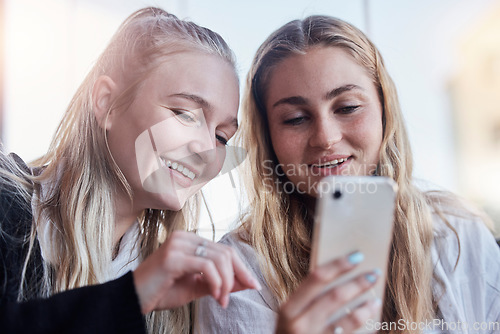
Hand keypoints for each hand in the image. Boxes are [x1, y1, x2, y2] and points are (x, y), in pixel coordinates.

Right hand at [132, 231, 260, 313]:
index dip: (242, 268)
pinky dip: (217, 282)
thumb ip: (220, 282)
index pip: (224, 250)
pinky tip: (215, 295)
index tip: (254, 285)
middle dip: (238, 276)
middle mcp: (184, 237)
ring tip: (222, 300)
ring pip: (219, 258)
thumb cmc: (161, 292)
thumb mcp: (197, 287)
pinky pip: (206, 265)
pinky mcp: (173, 257)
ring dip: (227, 283)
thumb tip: (246, 282)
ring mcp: (178, 245)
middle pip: (225, 252)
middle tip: (238, 296)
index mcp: (190, 241)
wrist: (133, 300)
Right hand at [275, 252, 381, 333]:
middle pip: (335, 296)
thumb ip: (306, 299)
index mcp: (288, 309)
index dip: (338, 265)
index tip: (356, 256)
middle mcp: (299, 324)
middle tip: (374, 273)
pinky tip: (371, 319)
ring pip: (348, 319)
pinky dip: (365, 325)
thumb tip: (337, 274)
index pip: (316, 278)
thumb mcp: (289, 317)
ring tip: (376, 299)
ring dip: (366, 307)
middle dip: (358, 283)